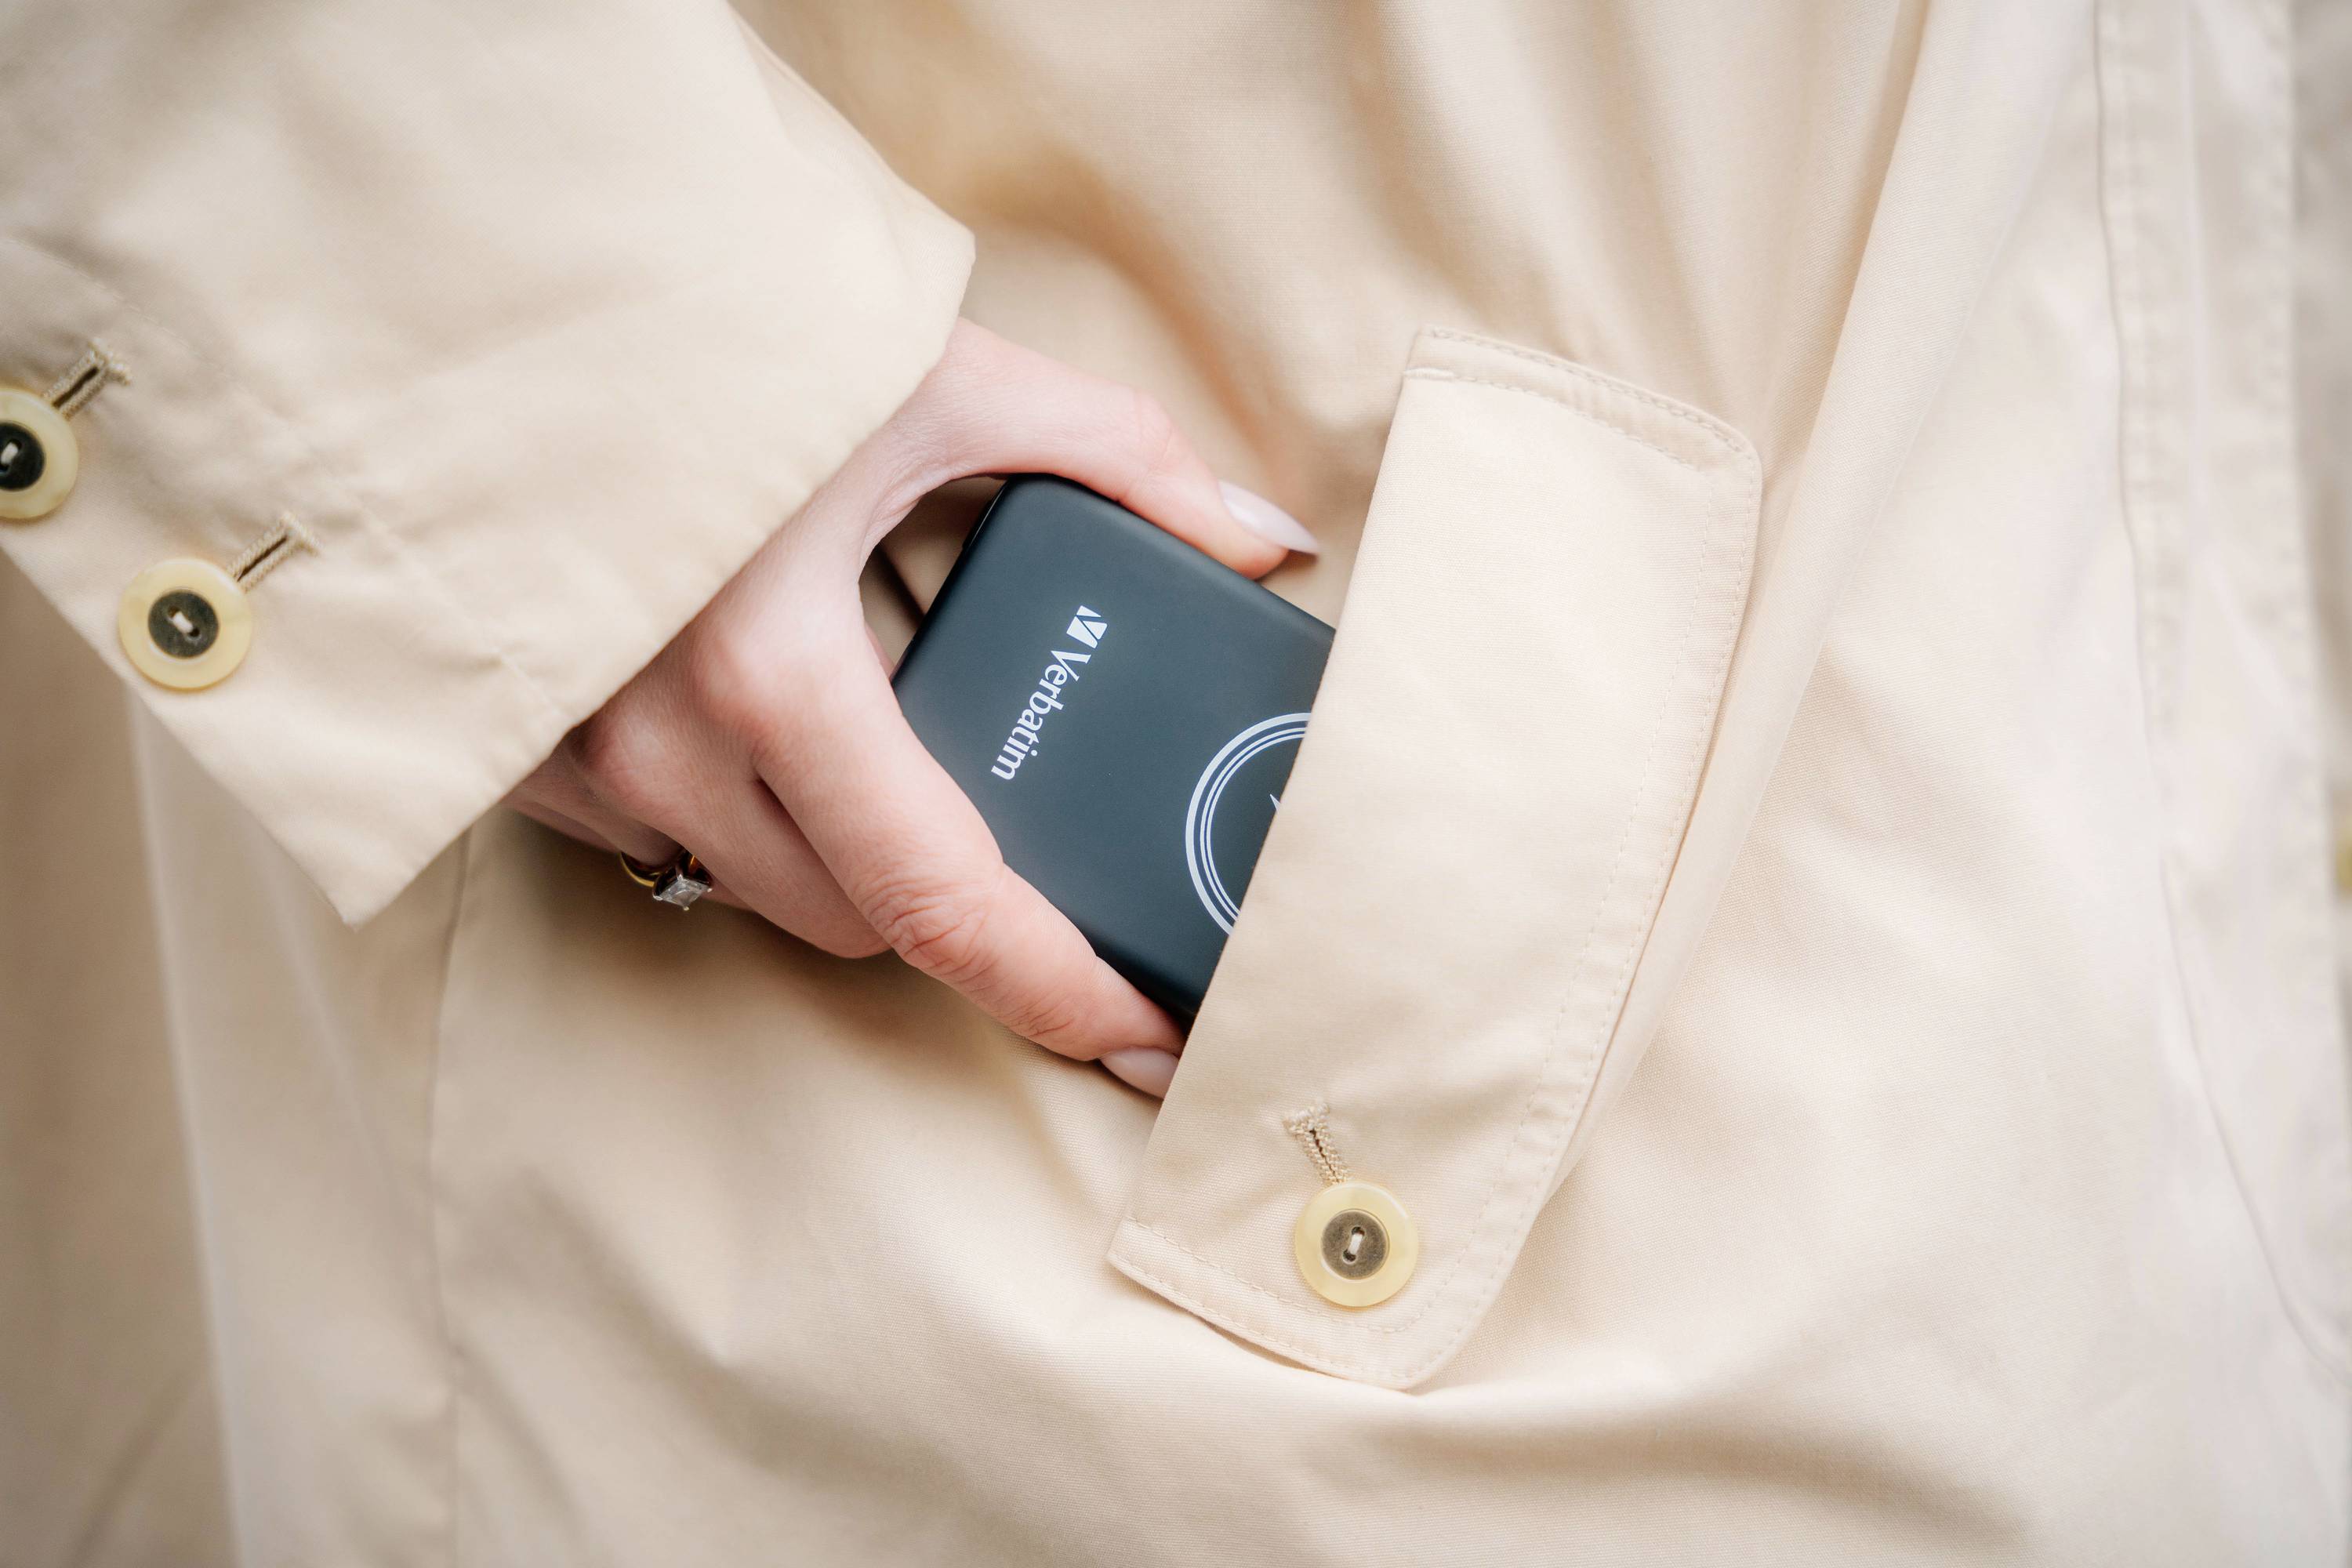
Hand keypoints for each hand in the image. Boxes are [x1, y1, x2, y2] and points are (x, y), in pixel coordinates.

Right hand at [508, 320, 1315, 1095]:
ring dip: (843, 866)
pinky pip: (653, 847)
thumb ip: (1121, 460)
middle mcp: (657, 743)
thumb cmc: (720, 315)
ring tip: (899, 774)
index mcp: (774, 671)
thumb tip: (1261, 543)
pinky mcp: (513, 745)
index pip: (944, 903)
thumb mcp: (941, 375)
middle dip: (959, 908)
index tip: (1147, 1038)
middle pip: (858, 919)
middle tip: (1036, 859)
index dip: (1060, 991)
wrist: (493, 276)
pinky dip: (730, 818)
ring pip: (753, 894)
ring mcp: (569, 756)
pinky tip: (765, 738)